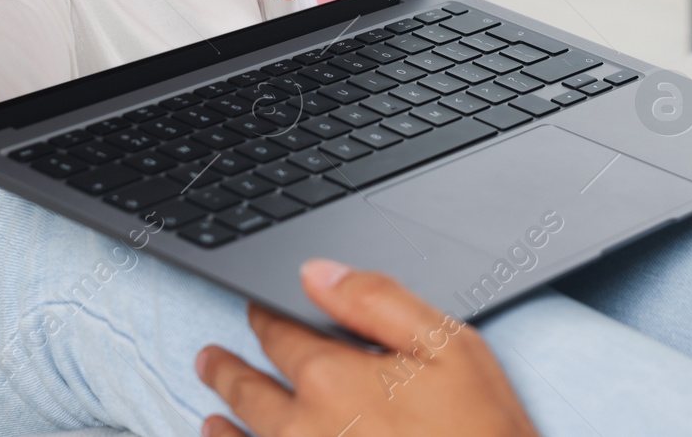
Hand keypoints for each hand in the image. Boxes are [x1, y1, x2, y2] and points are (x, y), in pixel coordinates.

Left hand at [197, 260, 538, 436]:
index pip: (283, 335)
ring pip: (244, 436)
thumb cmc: (481, 433)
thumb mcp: (449, 348)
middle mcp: (304, 427)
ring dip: (223, 414)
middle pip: (251, 390)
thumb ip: (377, 301)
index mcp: (335, 377)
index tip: (256, 311)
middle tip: (209, 358)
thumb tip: (317, 271)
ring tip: (209, 406)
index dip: (266, 318)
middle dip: (228, 368)